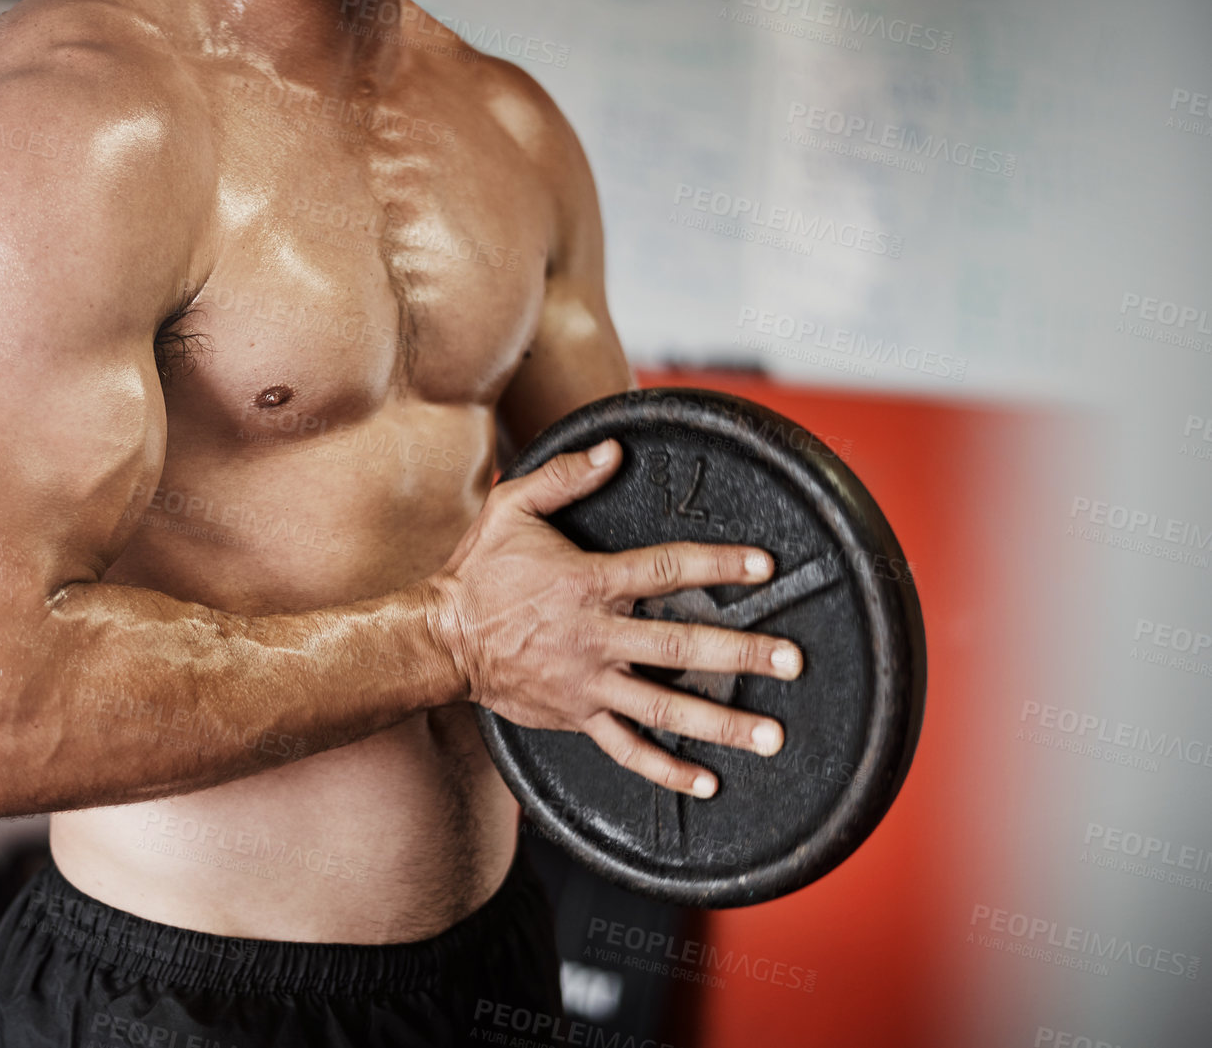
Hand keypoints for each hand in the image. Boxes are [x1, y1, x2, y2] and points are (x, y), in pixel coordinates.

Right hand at [426, 439, 803, 797]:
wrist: (438, 639)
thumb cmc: (477, 572)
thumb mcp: (511, 507)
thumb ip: (564, 477)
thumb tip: (614, 450)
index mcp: (588, 583)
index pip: (665, 570)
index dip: (718, 565)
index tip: (764, 567)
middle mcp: (596, 637)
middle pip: (681, 645)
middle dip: (742, 652)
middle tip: (792, 660)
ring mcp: (588, 683)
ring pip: (664, 706)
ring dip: (721, 722)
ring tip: (771, 736)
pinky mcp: (576, 715)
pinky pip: (626, 748)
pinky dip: (665, 769)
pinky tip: (705, 781)